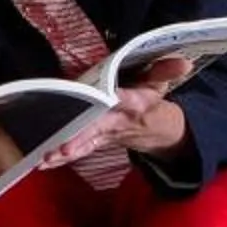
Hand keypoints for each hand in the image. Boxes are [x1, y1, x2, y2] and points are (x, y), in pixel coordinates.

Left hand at [45, 59, 195, 166]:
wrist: (159, 131)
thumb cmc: (153, 101)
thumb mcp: (161, 84)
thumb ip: (166, 70)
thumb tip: (183, 61)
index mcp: (137, 103)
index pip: (130, 100)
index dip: (123, 99)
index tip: (112, 97)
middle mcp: (120, 120)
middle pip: (100, 128)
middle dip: (83, 137)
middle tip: (64, 147)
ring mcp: (108, 134)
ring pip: (87, 142)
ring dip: (69, 151)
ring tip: (47, 158)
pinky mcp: (99, 141)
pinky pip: (81, 149)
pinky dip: (62, 158)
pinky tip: (43, 164)